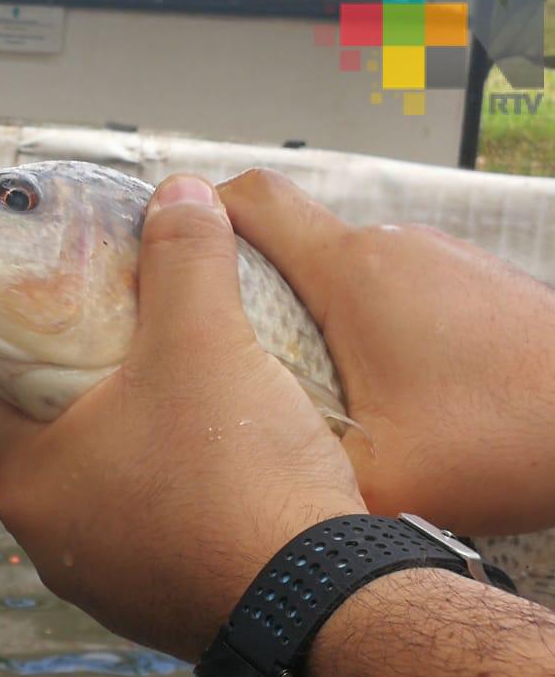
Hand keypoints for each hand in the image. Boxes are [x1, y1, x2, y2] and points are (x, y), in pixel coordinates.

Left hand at [0, 174, 366, 662]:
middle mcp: (46, 539)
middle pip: (60, 434)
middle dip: (102, 388)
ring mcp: (100, 583)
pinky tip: (224, 472)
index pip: (6, 383)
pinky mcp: (157, 610)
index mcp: (26, 477)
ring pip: (109, 487)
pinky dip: (177, 499)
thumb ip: (182, 259)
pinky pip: (154, 532)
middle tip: (152, 345)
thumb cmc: (234, 471)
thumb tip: (175, 195)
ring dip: (142, 446)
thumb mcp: (205, 340)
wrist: (317, 607)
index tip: (89, 307)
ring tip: (196, 401)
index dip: (47, 335)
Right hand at [218, 169, 554, 535]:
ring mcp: (439, 260)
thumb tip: (235, 477)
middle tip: (218, 348)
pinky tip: (377, 388)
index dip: (197, 215)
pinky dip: (362, 323)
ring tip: (298, 383)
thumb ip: (292, 470)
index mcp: (350, 272)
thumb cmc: (511, 437)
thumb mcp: (379, 477)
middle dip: (244, 284)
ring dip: (309, 311)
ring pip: (342, 269)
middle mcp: (391, 247)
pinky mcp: (474, 284)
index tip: (166, 255)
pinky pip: (390, 287)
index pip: (252, 199)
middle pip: (289, 238)